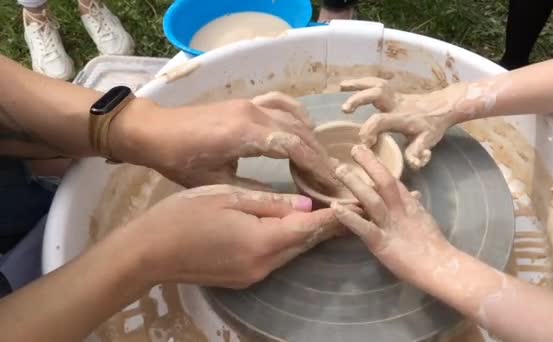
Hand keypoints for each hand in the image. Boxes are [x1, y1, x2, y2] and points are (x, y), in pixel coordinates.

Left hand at [113, 92, 335, 188]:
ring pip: (293, 118)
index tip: (330, 184)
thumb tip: (288, 203)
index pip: (294, 146)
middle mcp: (253, 113)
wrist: (154, 132)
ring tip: (320, 162)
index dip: (316, 165)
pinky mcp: (246, 102)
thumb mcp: (216, 183)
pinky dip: (297, 116)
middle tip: (331, 179)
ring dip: (310, 139)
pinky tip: (305, 129)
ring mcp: (250, 104)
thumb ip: (254, 190)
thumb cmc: (179, 161)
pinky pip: (281, 103)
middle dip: (318, 156)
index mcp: (245, 133)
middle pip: (299, 132)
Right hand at [134, 185, 341, 287]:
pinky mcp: (243, 278)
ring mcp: (254, 275)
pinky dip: (288, 241)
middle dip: (327, 225)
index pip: (310, 227)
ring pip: (291, 250)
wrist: (148, 252)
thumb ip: (271, 203)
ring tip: (327, 212)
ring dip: (308, 233)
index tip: (358, 203)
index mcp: (263, 241)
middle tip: (349, 205)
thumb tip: (306, 206)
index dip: (336, 216)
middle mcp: (264, 264)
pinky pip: (275, 257)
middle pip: (304, 242)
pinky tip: (292, 226)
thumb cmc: (185, 215)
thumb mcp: (229, 197)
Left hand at [331, 144, 450, 281]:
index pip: (392, 179)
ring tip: (339, 170)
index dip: (377, 164)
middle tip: (354, 149)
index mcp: (408, 204)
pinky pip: (364, 227)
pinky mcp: (382, 242)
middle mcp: (399, 210)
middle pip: (384, 182)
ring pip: (372, 200)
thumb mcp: (422, 219)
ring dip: (355, 184)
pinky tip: (336, 207)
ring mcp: (390, 225)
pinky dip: (350, 217)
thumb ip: (414, 205)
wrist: (440, 268)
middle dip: (369, 164)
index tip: (362, 150)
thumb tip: (412, 192)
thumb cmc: (431, 246)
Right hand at [340, 77, 476, 169]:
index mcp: (403, 118)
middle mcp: (397, 104)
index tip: (364, 143)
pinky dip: (361, 82)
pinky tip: (347, 85)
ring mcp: (394, 95)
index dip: (369, 130)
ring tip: (341, 87)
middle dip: (360, 99)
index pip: (382, 121)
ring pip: (375, 84)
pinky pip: (375, 83)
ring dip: (357, 85)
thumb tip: (413, 163)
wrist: (445, 105)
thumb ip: (418, 154)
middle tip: (344, 109)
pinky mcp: (392, 92)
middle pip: (377, 94)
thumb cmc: (433, 125)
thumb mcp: (428, 142)